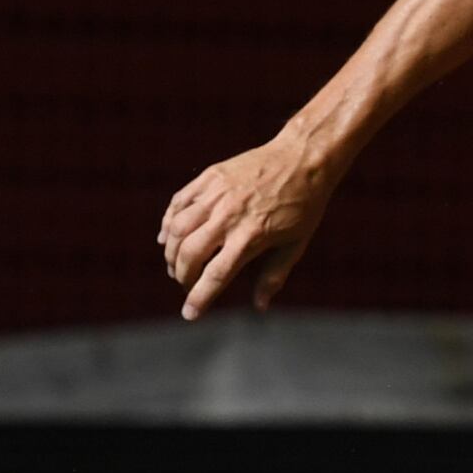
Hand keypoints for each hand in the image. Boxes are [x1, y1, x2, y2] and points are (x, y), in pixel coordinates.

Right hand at [158, 136, 333, 319]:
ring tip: (176, 263)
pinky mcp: (210, 177)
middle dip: (182, 276)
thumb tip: (259, 306)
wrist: (303, 158)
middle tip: (185, 285)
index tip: (190, 314)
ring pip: (177, 228)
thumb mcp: (296, 244)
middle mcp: (228, 216)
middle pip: (189, 254)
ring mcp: (216, 194)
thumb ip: (274, 275)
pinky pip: (179, 203)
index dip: (199, 298)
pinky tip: (168, 236)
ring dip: (170, 251)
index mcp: (251, 236)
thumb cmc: (304, 205)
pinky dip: (168, 222)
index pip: (216, 275)